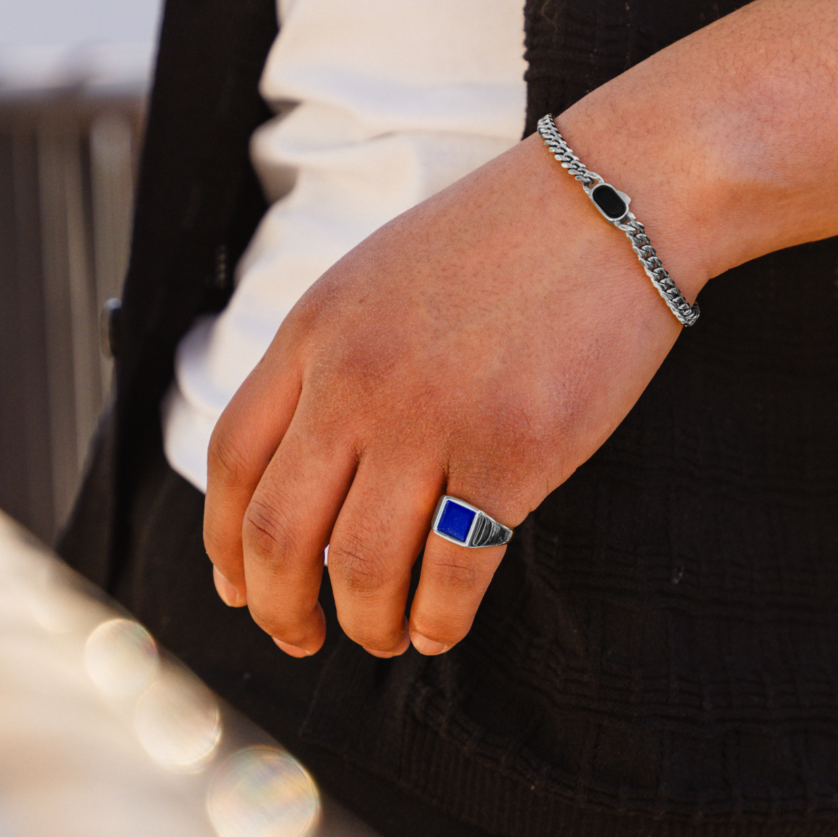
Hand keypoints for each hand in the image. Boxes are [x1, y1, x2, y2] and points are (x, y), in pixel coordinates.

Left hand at [202, 129, 706, 657]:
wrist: (613, 201)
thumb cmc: (504, 239)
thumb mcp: (381, 280)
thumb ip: (332, 362)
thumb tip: (312, 467)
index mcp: (316, 332)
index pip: (233, 461)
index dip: (224, 545)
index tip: (241, 587)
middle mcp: (359, 379)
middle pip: (279, 532)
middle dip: (279, 608)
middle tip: (299, 636)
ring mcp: (435, 418)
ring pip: (361, 567)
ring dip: (365, 623)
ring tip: (383, 635)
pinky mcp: (515, 453)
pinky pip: (453, 573)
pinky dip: (439, 621)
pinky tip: (441, 628)